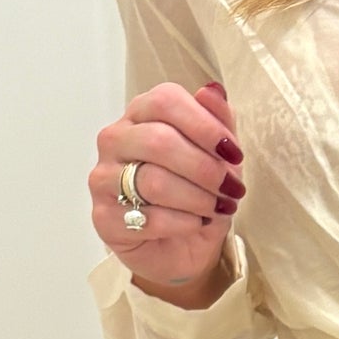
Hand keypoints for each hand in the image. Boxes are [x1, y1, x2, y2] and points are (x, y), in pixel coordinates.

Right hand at [90, 80, 243, 300]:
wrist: (183, 247)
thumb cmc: (197, 193)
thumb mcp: (218, 155)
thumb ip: (217, 120)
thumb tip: (212, 90)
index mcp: (141, 114)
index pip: (165, 101)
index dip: (205, 126)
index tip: (234, 153)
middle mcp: (115, 140)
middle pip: (159, 141)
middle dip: (205, 169)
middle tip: (232, 189)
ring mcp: (103, 178)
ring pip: (154, 181)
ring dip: (199, 198)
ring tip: (219, 208)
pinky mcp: (103, 218)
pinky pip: (150, 217)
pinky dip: (185, 223)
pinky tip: (197, 224)